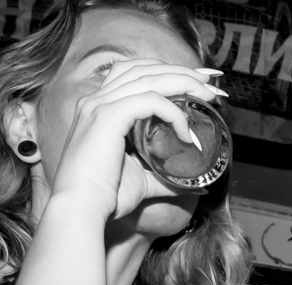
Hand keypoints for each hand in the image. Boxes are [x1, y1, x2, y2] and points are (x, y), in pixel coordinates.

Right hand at [44, 58, 226, 219]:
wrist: (81, 208)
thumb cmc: (107, 198)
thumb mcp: (143, 181)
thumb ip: (166, 178)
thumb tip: (196, 185)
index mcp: (98, 109)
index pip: (133, 73)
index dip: (165, 72)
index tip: (196, 83)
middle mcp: (96, 100)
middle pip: (143, 68)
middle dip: (181, 71)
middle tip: (209, 83)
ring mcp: (100, 106)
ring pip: (149, 79)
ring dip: (184, 83)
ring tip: (208, 95)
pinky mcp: (108, 117)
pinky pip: (150, 101)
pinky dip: (173, 112)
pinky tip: (185, 132)